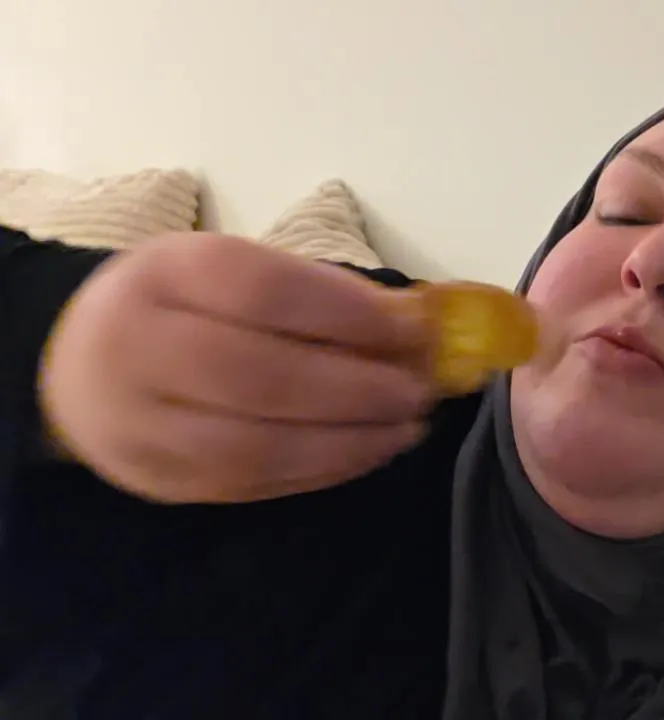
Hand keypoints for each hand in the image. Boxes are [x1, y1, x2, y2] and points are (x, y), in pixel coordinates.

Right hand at [39, 233, 431, 503]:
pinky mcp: (156, 482)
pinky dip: (320, 471)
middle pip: (260, 376)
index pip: (264, 291)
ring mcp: (140, 425)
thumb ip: (315, 290)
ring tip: (407, 428)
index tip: (416, 327)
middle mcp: (138, 348)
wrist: (71, 364)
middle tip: (419, 390)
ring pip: (254, 446)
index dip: (349, 312)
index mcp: (164, 274)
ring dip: (348, 442)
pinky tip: (366, 453)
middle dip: (356, 388)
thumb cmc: (179, 305)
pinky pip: (249, 485)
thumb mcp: (229, 269)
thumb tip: (410, 323)